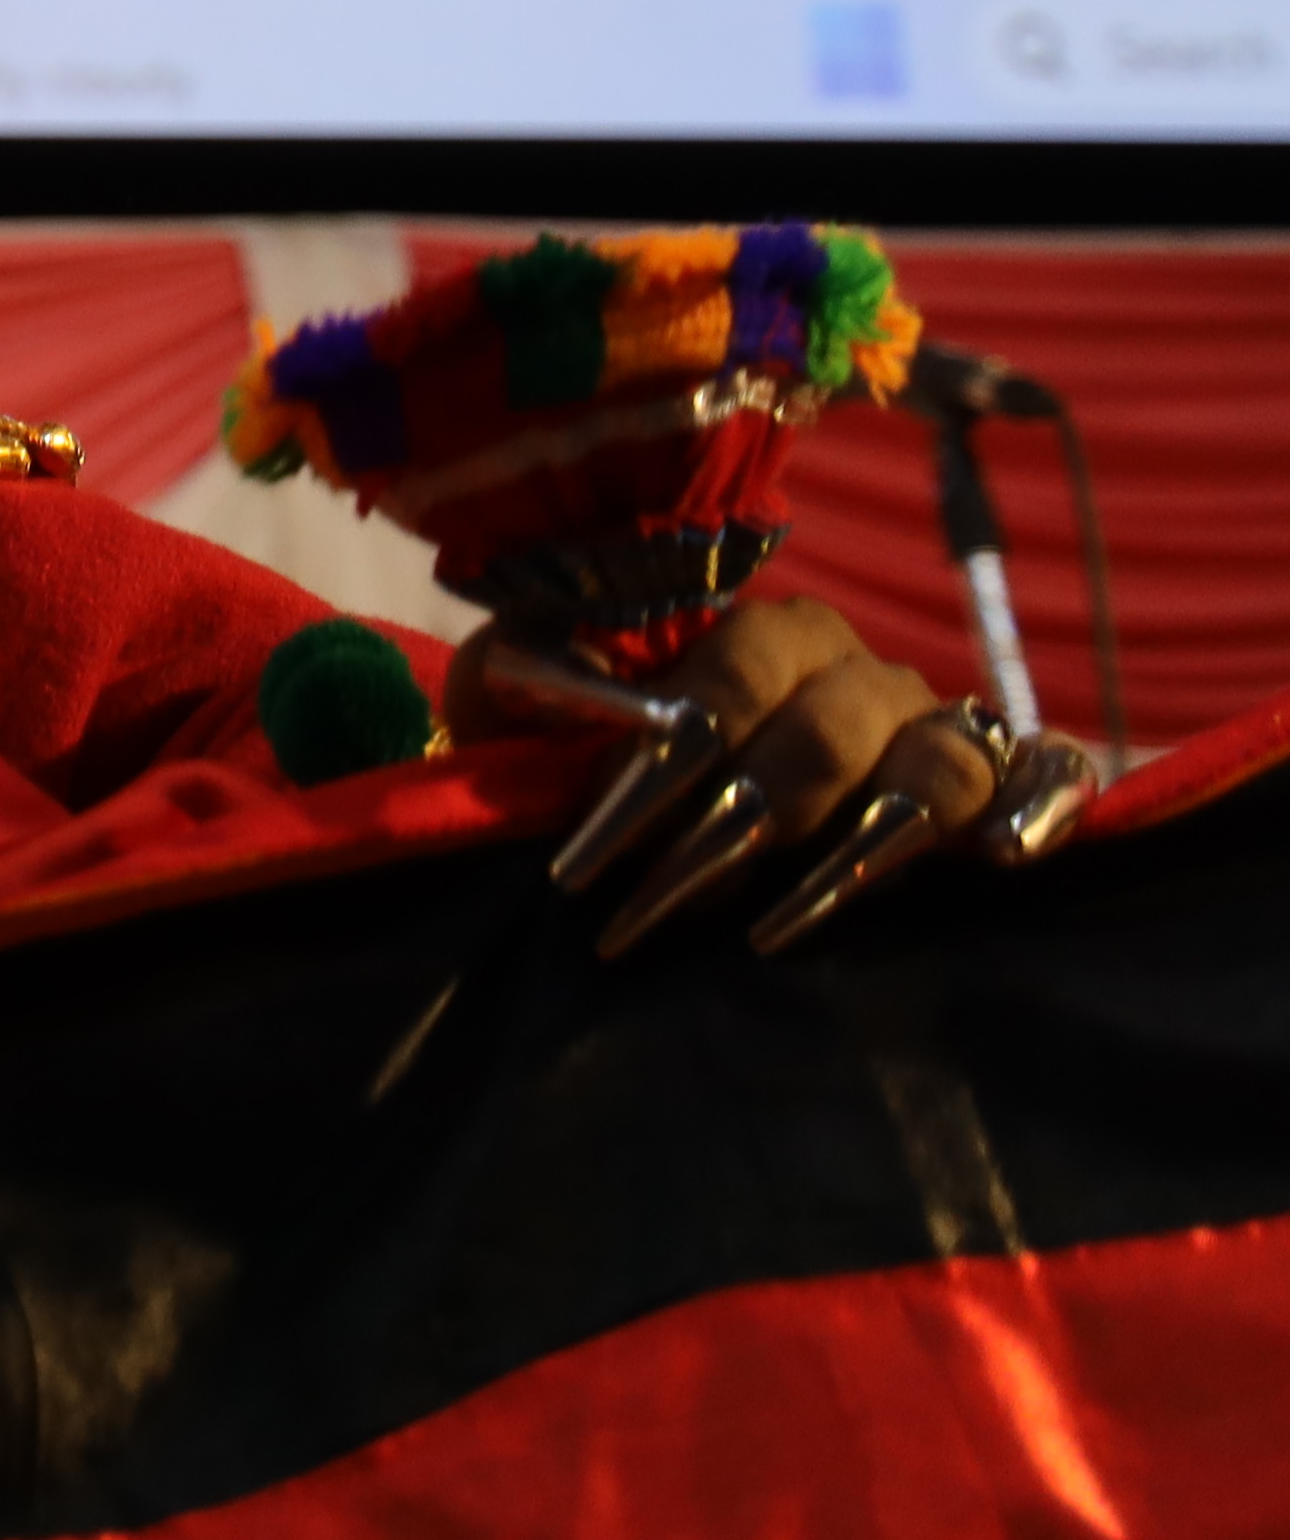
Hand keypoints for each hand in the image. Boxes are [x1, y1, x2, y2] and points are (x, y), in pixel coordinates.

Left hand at [469, 596, 1093, 958]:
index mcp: (764, 633)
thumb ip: (523, 671)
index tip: (582, 867)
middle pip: (819, 741)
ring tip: (768, 932)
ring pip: (929, 772)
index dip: (648, 780)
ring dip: (848, 858)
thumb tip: (519, 670)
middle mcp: (861, 673)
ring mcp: (938, 730)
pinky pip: (1046, 778)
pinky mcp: (999, 789)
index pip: (718, 691)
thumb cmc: (598, 744)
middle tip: (645, 917)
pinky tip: (1001, 856)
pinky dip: (1036, 807)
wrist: (687, 796)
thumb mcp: (537, 700)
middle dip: (724, 836)